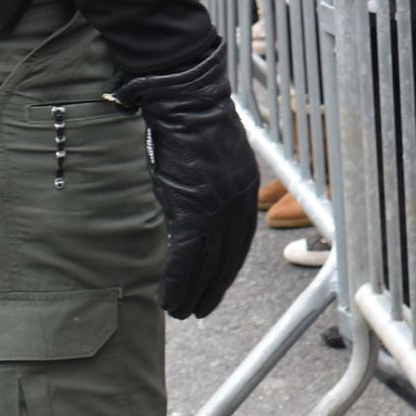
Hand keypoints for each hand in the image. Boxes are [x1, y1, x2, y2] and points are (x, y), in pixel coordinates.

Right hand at [108, 50, 256, 319]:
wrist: (188, 103)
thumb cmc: (194, 122)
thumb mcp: (214, 157)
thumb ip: (212, 183)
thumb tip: (198, 199)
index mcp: (245, 190)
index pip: (240, 240)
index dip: (228, 266)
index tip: (218, 284)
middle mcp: (238, 203)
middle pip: (227, 257)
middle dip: (214, 286)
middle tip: (201, 309)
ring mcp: (216, 209)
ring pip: (206, 263)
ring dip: (193, 291)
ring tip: (181, 312)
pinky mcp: (192, 210)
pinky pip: (185, 256)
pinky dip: (177, 280)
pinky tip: (169, 299)